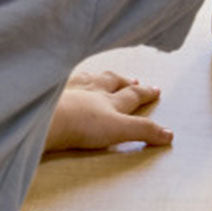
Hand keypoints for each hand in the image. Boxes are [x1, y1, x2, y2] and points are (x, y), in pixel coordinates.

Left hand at [44, 71, 168, 151]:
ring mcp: (68, 90)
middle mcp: (91, 91)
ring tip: (102, 76)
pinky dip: (67, 79)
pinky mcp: (47, 94)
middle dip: (124, 81)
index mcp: (109, 100)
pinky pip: (60, 81)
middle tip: (133, 80)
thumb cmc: (77, 124)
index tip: (155, 90)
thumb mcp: (119, 130)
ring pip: (87, 79)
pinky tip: (64, 78)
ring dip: (98, 77)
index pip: (132, 95)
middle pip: (111, 82)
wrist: (43, 119)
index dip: (145, 93)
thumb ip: (144, 132)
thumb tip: (169, 134)